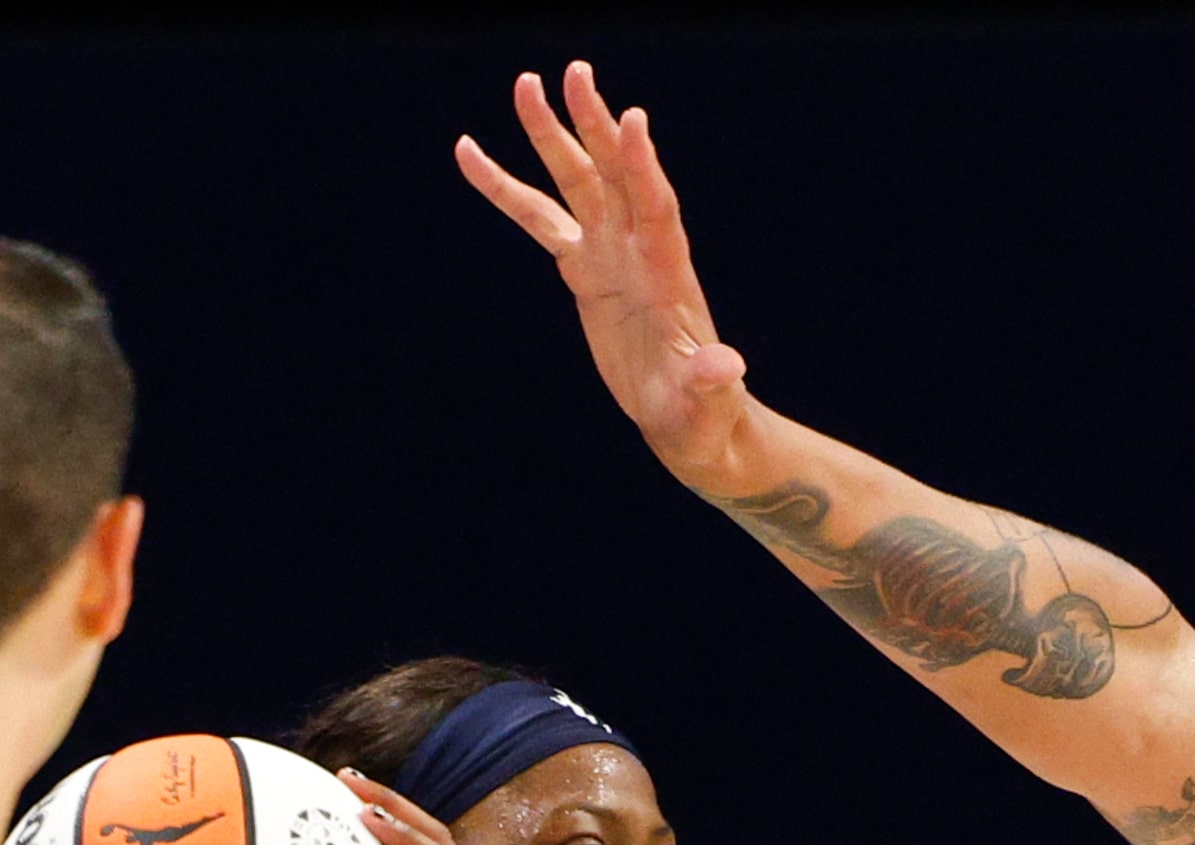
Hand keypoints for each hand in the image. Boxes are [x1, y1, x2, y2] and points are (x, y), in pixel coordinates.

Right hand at [457, 62, 759, 494]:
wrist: (690, 422)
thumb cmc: (705, 417)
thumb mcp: (707, 405)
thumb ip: (712, 382)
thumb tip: (725, 367)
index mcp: (670, 274)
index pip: (656, 208)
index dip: (644, 166)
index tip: (632, 118)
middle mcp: (640, 251)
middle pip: (614, 175)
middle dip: (593, 127)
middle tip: (572, 72)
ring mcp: (610, 254)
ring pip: (575, 183)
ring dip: (550, 135)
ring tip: (523, 84)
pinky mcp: (584, 269)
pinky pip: (539, 219)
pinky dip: (505, 188)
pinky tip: (469, 153)